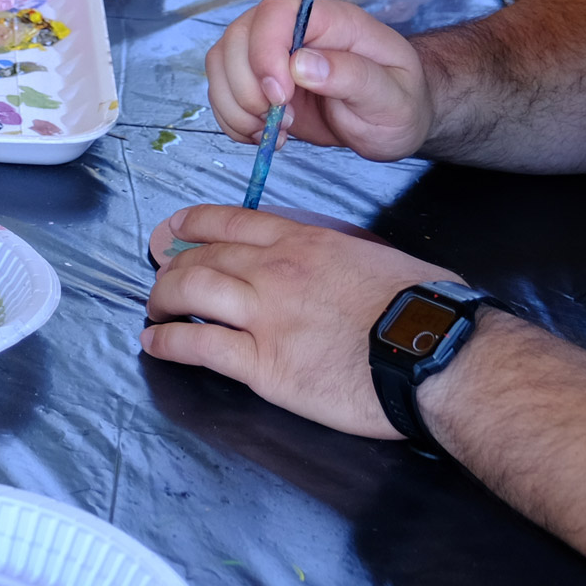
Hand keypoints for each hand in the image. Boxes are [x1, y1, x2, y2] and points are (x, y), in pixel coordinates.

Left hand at [140, 206, 451, 436]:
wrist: (432, 351)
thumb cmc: (421, 306)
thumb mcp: (372, 256)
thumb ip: (335, 254)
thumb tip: (327, 262)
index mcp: (304, 240)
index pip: (231, 221)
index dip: (192, 224)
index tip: (173, 230)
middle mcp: (275, 269)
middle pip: (202, 256)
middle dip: (171, 265)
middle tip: (160, 276)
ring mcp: (264, 315)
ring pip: (190, 291)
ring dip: (162, 298)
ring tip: (154, 309)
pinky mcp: (263, 364)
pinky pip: (199, 345)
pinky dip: (167, 341)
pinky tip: (154, 343)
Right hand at [204, 0, 434, 162]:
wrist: (392, 119)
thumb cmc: (400, 103)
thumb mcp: (392, 96)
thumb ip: (353, 76)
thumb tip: (301, 65)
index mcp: (330, 19)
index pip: (276, 13)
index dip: (265, 52)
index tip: (281, 96)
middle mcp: (292, 28)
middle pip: (238, 38)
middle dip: (248, 88)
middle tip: (283, 122)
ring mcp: (269, 53)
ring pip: (221, 63)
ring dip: (236, 107)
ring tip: (274, 132)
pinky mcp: (257, 81)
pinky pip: (221, 91)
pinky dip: (232, 120)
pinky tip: (264, 135)